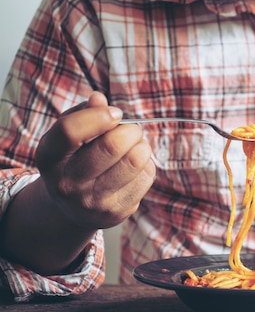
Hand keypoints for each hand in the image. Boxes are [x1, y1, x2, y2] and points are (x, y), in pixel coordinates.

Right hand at [35, 92, 155, 229]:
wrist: (72, 209)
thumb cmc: (74, 160)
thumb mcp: (68, 137)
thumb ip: (83, 114)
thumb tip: (100, 99)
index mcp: (49, 157)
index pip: (70, 131)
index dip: (99, 116)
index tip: (115, 113)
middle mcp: (68, 183)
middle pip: (112, 145)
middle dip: (130, 130)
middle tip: (131, 129)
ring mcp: (93, 201)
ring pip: (135, 160)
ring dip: (142, 146)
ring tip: (134, 146)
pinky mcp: (117, 212)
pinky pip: (146, 176)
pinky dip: (147, 164)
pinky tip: (134, 167)